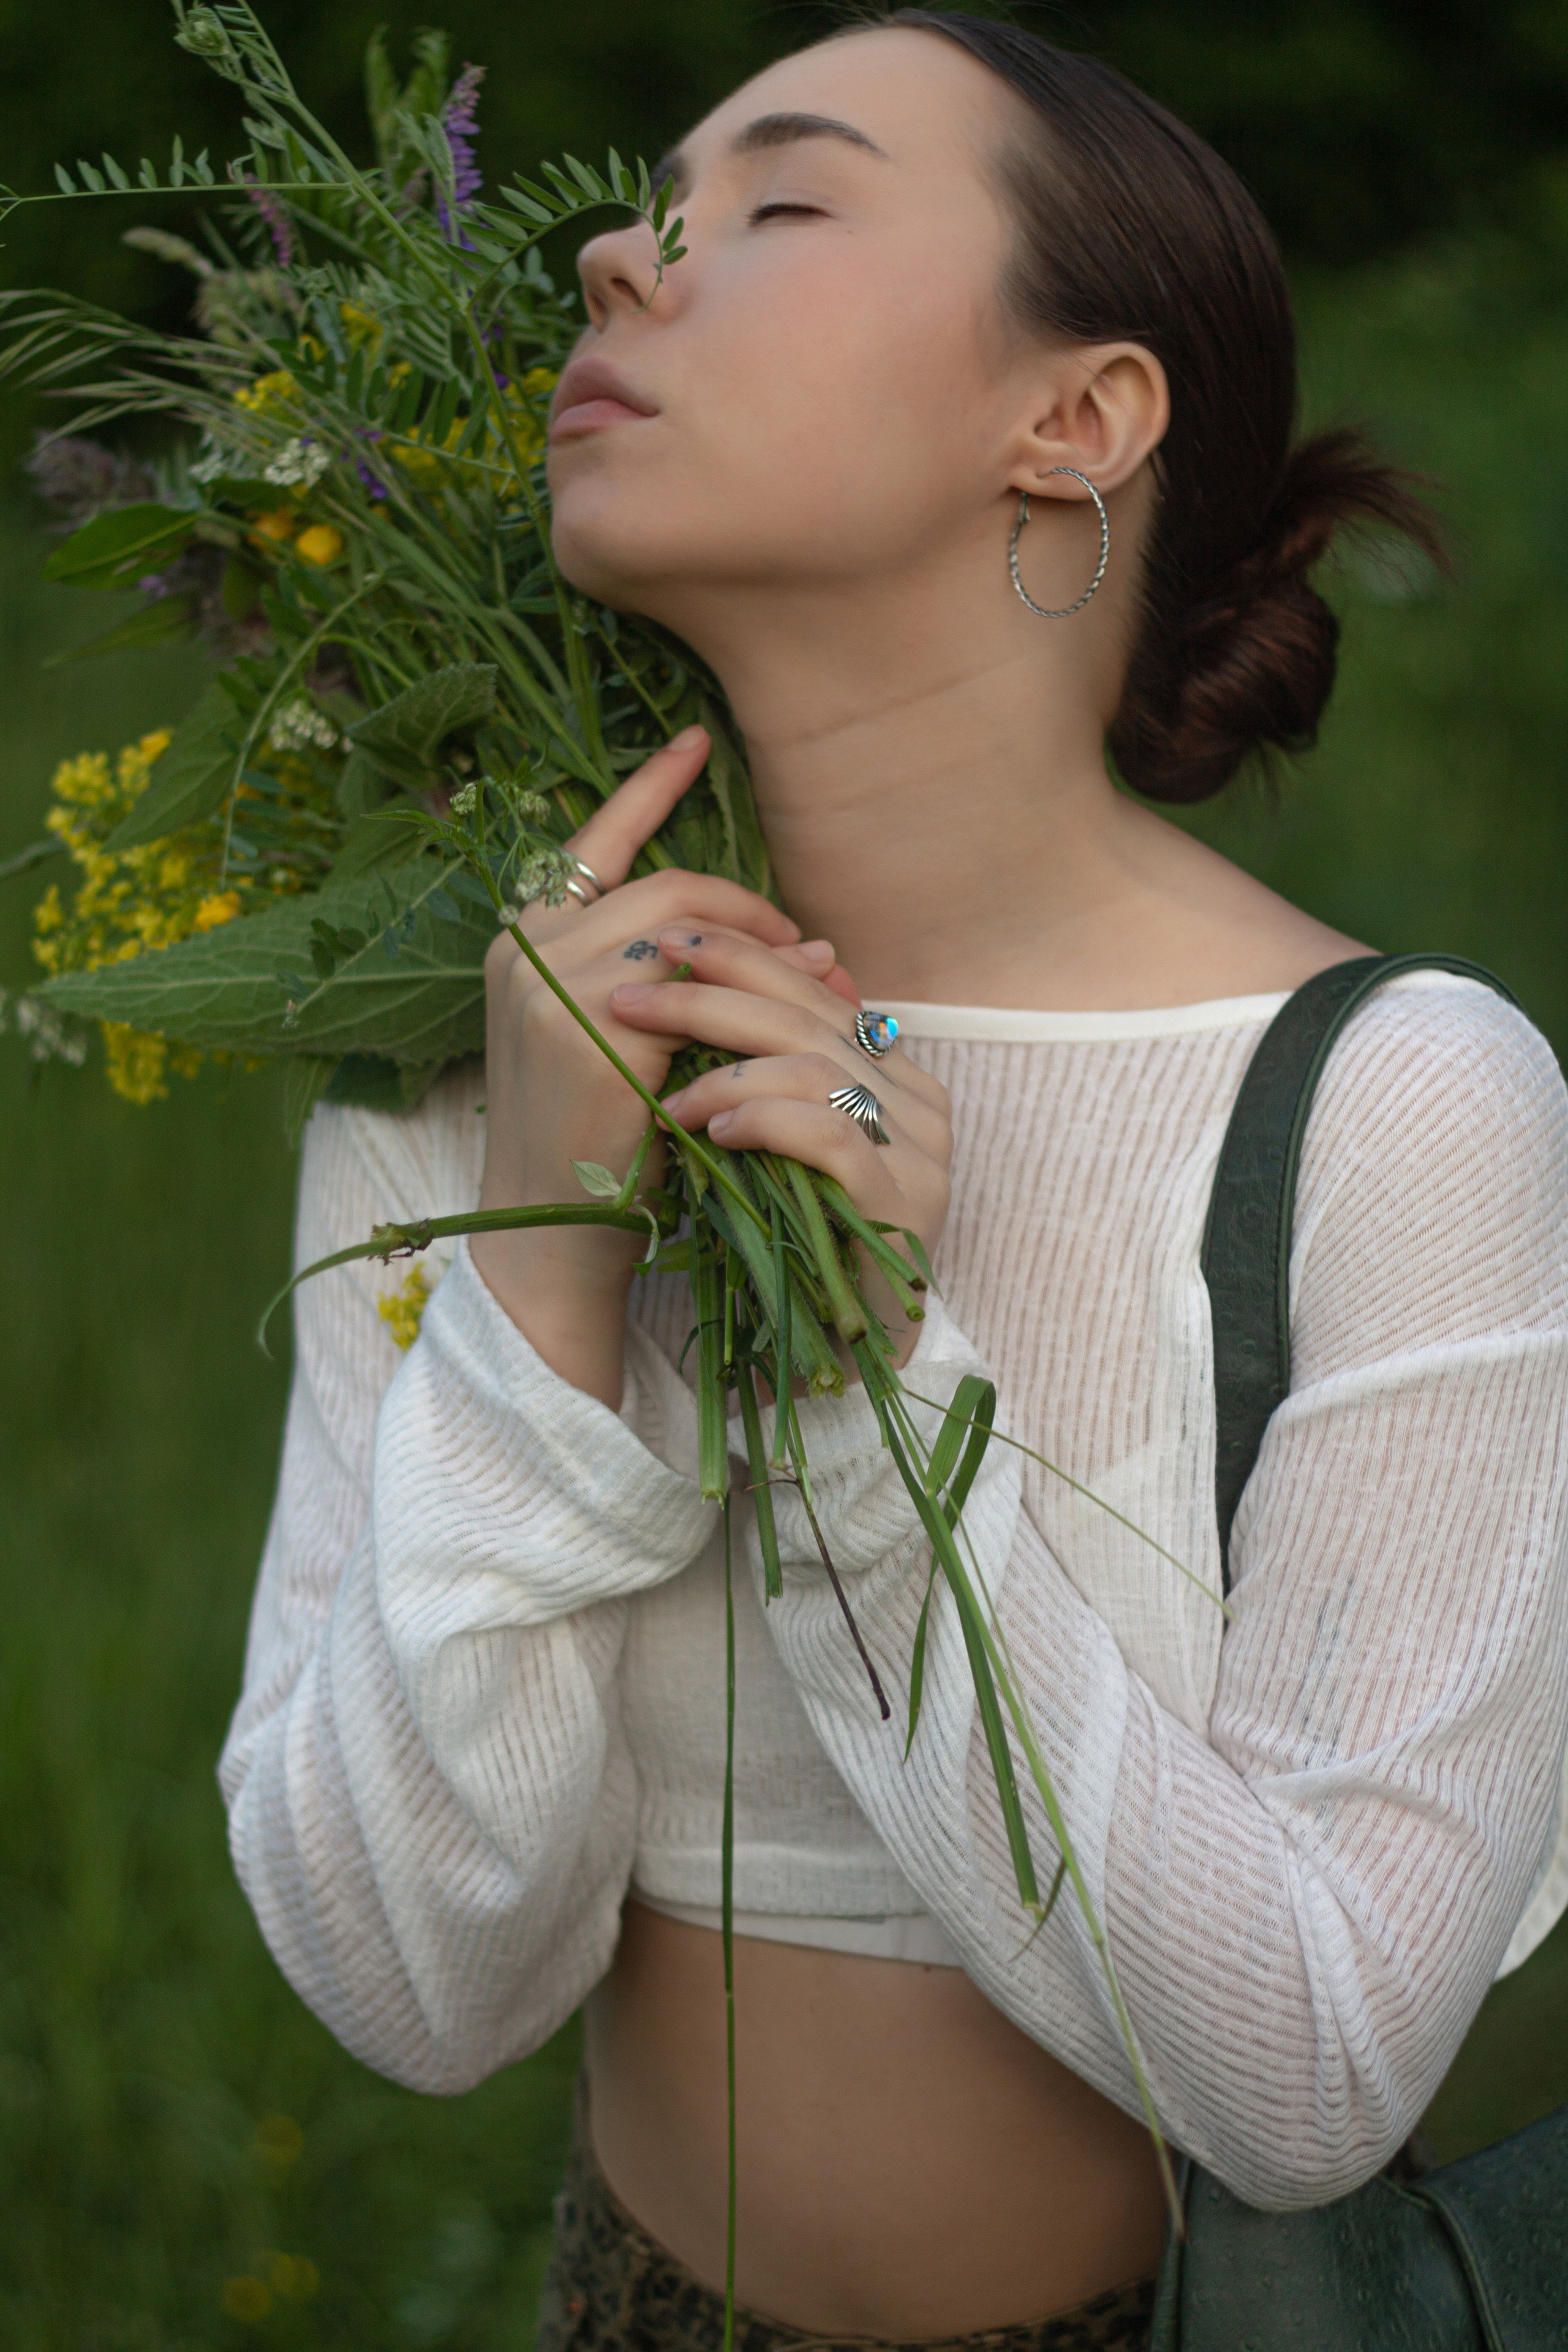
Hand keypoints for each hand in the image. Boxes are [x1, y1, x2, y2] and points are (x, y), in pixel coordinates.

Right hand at [471, 727, 829, 1402]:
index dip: (648, 788)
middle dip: (750, 908)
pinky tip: (795, 1019)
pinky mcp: (591, 1026)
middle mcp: (524, 948)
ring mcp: (551, 984)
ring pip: (682, 923)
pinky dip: (753, 994)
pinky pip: (693, 983)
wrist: (552, 1236)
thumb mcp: (627, 1045)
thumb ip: (680, 982)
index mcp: (522, 942)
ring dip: (763, 947)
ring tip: (820, 981)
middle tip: (813, 948)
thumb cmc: (595, 1148)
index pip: (591, 842)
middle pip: (664, 885)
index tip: (698, 741)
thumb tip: (805, 943)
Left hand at [614, 926, 952, 1367]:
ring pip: (814, 1069)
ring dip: (725, 1073)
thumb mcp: (776, 1148)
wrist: (846, 1360)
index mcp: (895, 1077)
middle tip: (635, 994)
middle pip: (807, 1017)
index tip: (664, 943)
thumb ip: (763, 1076)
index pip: (813, 992)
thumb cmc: (799, 1248)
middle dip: (712, 995)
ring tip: (668, 1098)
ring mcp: (919, 1153)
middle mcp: (918, 1104)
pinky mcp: (903, 1203)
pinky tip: (714, 1133)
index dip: (740, 958)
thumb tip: (700, 988)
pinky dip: (764, 1122)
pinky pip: (829, 1134)